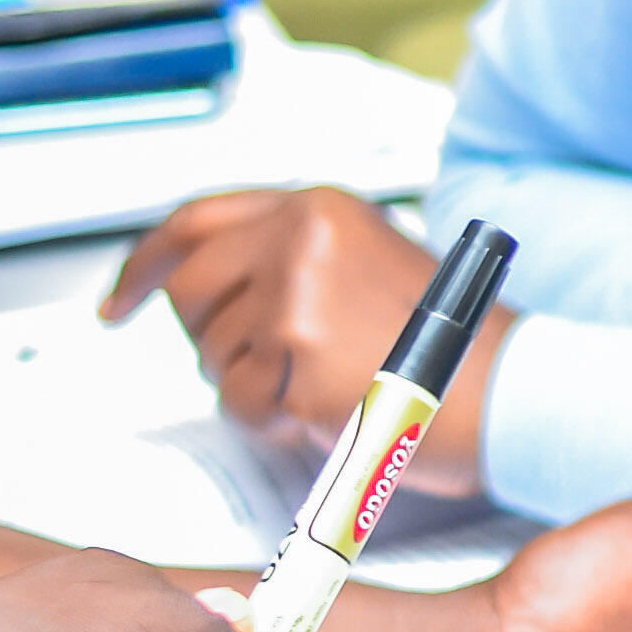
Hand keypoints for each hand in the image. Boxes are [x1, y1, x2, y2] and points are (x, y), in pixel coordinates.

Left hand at [106, 188, 505, 493]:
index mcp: (318, 210)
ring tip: (325, 387)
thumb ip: (296, 258)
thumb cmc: (455, 347)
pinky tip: (326, 410)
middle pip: (190, 291)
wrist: (510, 392)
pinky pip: (239, 404)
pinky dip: (271, 421)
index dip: (146, 262)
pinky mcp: (295, 360)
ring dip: (253, 387)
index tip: (121, 297)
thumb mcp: (373, 264)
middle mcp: (299, 241)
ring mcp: (295, 299)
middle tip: (255, 368)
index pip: (197, 221)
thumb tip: (221, 287)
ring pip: (213, 356)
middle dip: (208, 339)